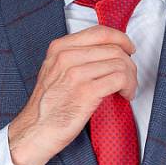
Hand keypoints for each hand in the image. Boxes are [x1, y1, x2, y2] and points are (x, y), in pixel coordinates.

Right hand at [7, 24, 136, 164]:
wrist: (35, 132)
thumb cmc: (46, 108)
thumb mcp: (54, 72)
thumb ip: (75, 58)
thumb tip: (105, 53)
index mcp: (59, 48)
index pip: (99, 32)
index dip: (120, 39)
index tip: (128, 48)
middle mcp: (66, 57)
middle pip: (113, 49)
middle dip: (128, 63)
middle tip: (129, 77)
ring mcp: (76, 74)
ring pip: (120, 63)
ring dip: (131, 77)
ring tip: (127, 89)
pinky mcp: (86, 92)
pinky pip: (120, 79)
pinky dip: (129, 86)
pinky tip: (125, 95)